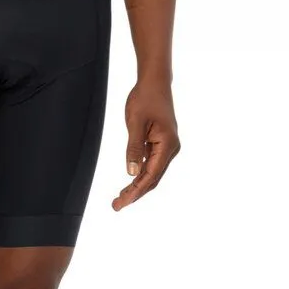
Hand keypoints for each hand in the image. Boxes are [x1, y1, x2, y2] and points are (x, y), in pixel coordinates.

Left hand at [112, 79, 179, 209]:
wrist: (155, 82)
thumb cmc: (145, 98)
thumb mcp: (135, 122)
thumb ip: (134, 148)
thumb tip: (131, 173)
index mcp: (167, 145)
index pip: (150, 175)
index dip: (136, 191)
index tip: (122, 202)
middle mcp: (171, 149)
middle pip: (153, 178)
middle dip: (135, 193)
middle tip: (117, 206)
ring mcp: (167, 147)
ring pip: (152, 173)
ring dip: (137, 186)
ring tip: (120, 198)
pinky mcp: (160, 143)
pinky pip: (151, 164)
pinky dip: (140, 174)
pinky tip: (129, 182)